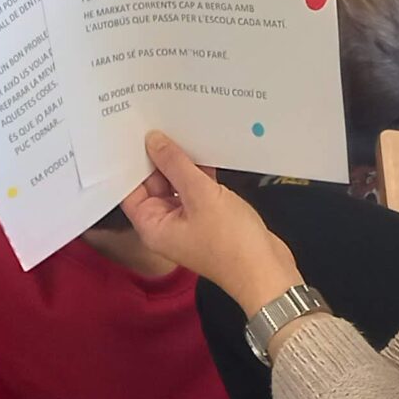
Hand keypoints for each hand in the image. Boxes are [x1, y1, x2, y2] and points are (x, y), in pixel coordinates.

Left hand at [120, 130, 303, 316]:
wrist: (268, 272)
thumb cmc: (232, 244)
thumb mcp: (200, 195)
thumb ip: (175, 164)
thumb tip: (153, 142)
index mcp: (153, 226)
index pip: (130, 189)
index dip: (130, 162)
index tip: (133, 134)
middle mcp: (166, 225)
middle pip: (153, 184)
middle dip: (159, 159)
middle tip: (161, 126)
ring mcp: (187, 222)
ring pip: (176, 184)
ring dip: (181, 164)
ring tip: (183, 133)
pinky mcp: (207, 218)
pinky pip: (195, 190)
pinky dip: (199, 174)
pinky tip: (205, 153)